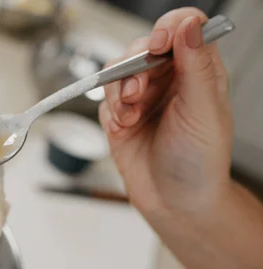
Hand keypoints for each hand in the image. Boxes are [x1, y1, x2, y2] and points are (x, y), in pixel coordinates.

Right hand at [99, 8, 233, 220]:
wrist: (174, 204)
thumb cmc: (199, 163)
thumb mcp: (203, 112)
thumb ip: (196, 66)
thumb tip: (190, 25)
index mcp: (198, 71)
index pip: (184, 28)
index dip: (169, 29)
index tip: (159, 47)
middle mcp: (169, 80)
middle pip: (143, 47)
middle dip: (135, 68)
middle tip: (138, 93)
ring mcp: (142, 97)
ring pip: (118, 70)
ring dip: (119, 90)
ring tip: (130, 116)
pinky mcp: (119, 116)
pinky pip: (104, 98)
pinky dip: (109, 111)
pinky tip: (123, 128)